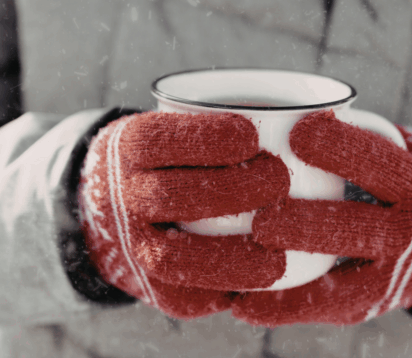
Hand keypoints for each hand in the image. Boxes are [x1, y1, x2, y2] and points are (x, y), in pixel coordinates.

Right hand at [77, 112, 289, 318]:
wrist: (110, 211)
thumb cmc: (162, 163)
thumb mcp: (167, 130)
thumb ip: (212, 127)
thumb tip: (301, 116)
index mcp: (128, 150)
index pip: (160, 141)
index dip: (208, 139)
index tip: (252, 135)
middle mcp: (123, 198)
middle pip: (172, 196)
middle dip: (233, 190)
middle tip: (279, 181)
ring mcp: (132, 247)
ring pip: (175, 259)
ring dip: (232, 258)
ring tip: (278, 254)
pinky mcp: (152, 289)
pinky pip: (188, 295)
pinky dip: (227, 289)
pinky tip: (261, 280)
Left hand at [232, 111, 411, 325]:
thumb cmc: (402, 182)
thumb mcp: (400, 151)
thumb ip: (358, 134)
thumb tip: (285, 107)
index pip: (380, 164)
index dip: (341, 148)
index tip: (297, 131)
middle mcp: (408, 231)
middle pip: (355, 227)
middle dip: (307, 223)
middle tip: (262, 216)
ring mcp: (389, 273)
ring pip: (337, 275)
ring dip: (287, 267)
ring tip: (245, 256)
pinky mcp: (366, 303)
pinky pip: (322, 306)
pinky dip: (281, 308)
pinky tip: (243, 304)